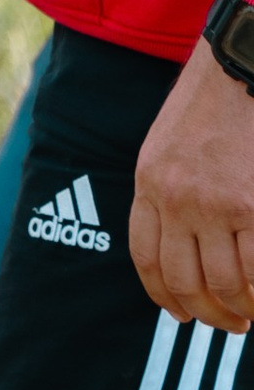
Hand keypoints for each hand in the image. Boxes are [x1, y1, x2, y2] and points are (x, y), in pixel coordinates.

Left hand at [132, 41, 253, 327]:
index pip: (147, 259)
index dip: (165, 296)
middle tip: (231, 323)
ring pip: (225, 284)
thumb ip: (169, 193)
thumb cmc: (212, 103)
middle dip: (209, 314)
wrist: (240, 66)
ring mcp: (216, 204)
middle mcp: (176, 198)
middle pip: (185, 281)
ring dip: (241, 309)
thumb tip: (186, 250)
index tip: (183, 314)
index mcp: (149, 182)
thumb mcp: (168, 146)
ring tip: (253, 313)